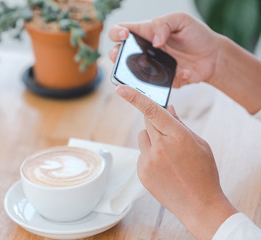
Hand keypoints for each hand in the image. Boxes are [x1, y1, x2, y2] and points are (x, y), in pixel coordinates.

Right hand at [109, 13, 221, 87]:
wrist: (214, 56)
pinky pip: (159, 84)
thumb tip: (154, 42)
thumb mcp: (181, 20)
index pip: (120, 32)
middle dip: (115, 56)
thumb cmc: (195, 34)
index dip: (116, 33)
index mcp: (144, 34)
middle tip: (120, 56)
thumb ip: (163, 24)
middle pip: (118, 55)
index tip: (125, 35)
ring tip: (145, 70)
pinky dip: (175, 77)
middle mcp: (143, 52)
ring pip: (131, 75)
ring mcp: (150, 69)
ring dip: (133, 74)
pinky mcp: (161, 82)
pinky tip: (186, 72)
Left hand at [116, 85, 236, 238]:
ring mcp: (148, 161)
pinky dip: (150, 155)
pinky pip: (141, 154)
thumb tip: (168, 108)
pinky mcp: (141, 172)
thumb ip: (180, 124)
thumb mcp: (199, 144)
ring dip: (152, 140)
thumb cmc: (204, 172)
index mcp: (178, 136)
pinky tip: (164, 168)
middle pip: (147, 122)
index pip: (152, 110)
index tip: (121, 89)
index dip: (135, 97)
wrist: (199, 205)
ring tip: (168, 157)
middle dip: (155, 122)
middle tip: (167, 134)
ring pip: (143, 137)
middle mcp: (160, 147)